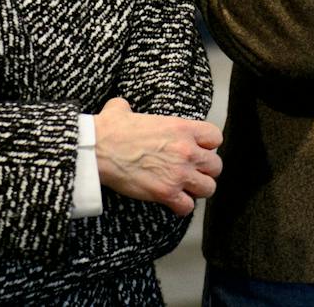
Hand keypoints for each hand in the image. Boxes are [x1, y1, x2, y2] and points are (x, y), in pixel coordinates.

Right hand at [93, 97, 222, 214]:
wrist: (98, 149)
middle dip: (205, 170)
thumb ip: (129, 108)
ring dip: (197, 189)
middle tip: (192, 171)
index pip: (215, 137)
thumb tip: (120, 107)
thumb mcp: (123, 110)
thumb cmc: (110, 130)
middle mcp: (186, 150)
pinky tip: (173, 202)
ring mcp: (178, 173)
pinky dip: (181, 207)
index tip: (199, 149)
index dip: (208, 145)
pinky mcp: (166, 193)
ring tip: (186, 189)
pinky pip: (187, 207)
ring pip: (208, 188)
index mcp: (182, 128)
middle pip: (215, 166)